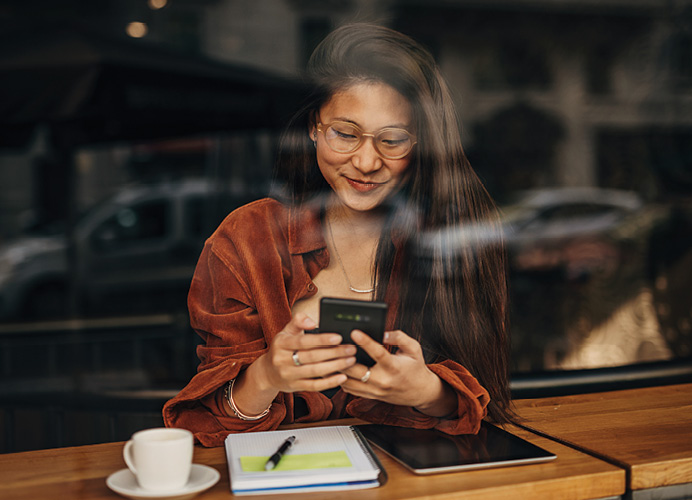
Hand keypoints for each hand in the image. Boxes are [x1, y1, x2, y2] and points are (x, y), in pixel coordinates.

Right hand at [253, 313, 356, 392]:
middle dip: (334, 353)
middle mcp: (282, 360)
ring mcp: (288, 375)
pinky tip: (342, 377)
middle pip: (312, 357)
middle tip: (351, 349)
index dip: (321, 339)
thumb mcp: (286, 331)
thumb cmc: (282, 348)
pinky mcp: (295, 387)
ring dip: (336, 366)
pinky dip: (330, 382)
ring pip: (315, 371)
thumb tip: (312, 322)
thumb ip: (298, 321)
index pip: (303, 341)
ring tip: (351, 360)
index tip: (339, 338)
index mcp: (281, 343)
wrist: (267, 373)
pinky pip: (315, 386)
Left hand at [340, 330, 455, 416]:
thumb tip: (382, 333)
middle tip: (335, 344)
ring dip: (338, 369)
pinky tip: (337, 368)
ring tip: (332, 355)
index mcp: (394, 367)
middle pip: (356, 371)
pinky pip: (349, 389)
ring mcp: (374, 391)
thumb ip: (399, 337)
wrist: (420, 392)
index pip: (378, 353)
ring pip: (348, 382)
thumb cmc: (415, 367)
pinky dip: (340, 379)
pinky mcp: (369, 396)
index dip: (365, 342)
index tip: (354, 332)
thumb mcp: (414, 349)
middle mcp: (383, 381)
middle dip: (344, 357)